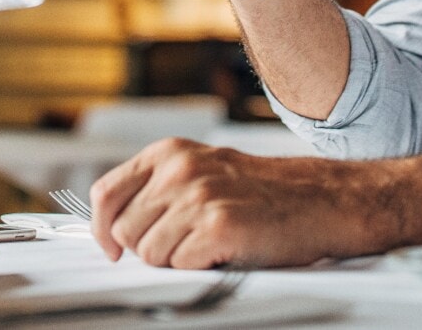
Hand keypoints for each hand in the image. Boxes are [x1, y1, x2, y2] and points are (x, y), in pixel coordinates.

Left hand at [89, 139, 386, 268]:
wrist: (319, 200)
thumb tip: (113, 226)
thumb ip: (158, 188)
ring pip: (149, 254)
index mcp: (169, 153)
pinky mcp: (218, 226)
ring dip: (174, 259)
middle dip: (148, 248)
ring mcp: (198, 196)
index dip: (102, 228)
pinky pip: (180, 265)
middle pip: (125, 231)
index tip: (112, 248)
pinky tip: (223, 251)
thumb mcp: (202, 170)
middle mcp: (179, 170)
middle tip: (185, 243)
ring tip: (207, 244)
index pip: (105, 193)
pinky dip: (198, 267)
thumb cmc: (261, 192)